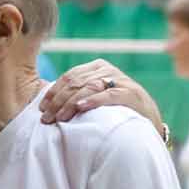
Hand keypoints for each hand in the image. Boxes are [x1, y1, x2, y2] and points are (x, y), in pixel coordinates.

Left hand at [39, 60, 161, 129]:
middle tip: (46, 118)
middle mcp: (108, 71)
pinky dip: (93, 101)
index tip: (41, 108)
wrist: (147, 120)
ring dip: (70, 104)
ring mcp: (120, 81)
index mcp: (97, 67)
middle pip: (76, 83)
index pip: (69, 76)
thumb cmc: (114, 110)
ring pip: (89, 88)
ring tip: (59, 117)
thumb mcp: (95, 96)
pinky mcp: (131, 94)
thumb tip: (46, 103)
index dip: (53, 92)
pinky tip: (81, 107)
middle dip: (58, 101)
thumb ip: (77, 93)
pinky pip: (109, 95)